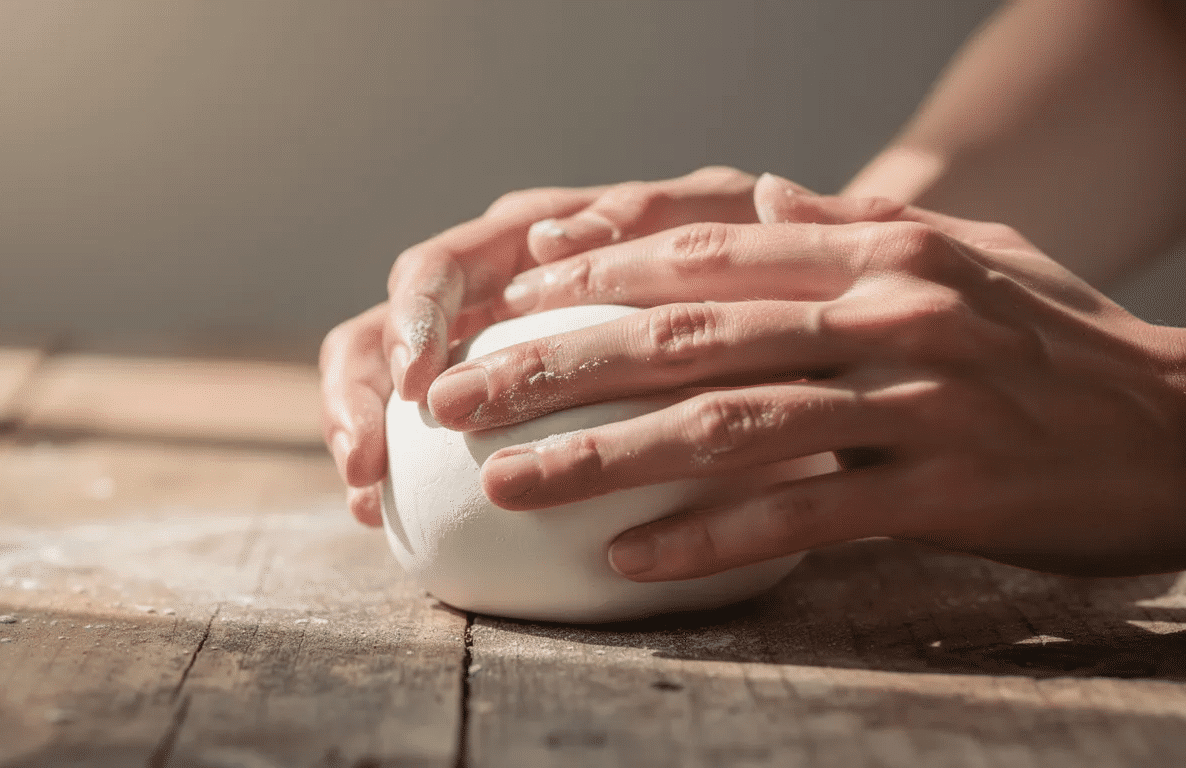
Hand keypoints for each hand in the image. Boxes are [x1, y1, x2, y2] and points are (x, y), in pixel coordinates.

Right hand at [320, 167, 763, 524]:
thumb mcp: (709, 219)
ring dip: (362, 434)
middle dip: (359, 389)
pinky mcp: (493, 399)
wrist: (764, 294)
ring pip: (386, 383)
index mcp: (520, 239)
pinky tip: (385, 522)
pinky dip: (402, 476)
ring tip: (365, 504)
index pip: (437, 270)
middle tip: (366, 463)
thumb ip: (647, 213)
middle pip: (382, 327)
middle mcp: (482, 289)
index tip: (417, 382)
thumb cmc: (737, 251)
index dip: (413, 321)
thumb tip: (546, 242)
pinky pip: (428, 436)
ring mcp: (480, 345)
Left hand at [425, 173, 1185, 577]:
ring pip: (727, 425)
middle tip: (457, 397)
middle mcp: (887, 314)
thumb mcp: (969, 255)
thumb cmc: (1063, 343)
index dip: (596, 270)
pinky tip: (629, 556)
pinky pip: (802, 516)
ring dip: (604, 455)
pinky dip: (709, 535)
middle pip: (686, 338)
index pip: (707, 254)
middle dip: (555, 366)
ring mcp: (913, 404)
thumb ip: (851, 227)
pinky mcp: (940, 492)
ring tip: (510, 482)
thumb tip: (753, 199)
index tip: (509, 295)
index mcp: (880, 253)